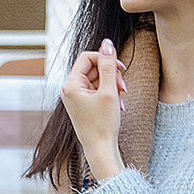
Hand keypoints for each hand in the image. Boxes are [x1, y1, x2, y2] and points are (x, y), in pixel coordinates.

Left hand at [60, 37, 125, 182]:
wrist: (101, 150)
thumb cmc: (103, 124)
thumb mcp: (109, 91)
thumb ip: (109, 66)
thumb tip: (107, 44)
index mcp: (70, 85)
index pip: (87, 57)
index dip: (105, 58)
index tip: (120, 67)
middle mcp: (70, 89)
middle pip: (93, 68)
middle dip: (111, 75)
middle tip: (123, 87)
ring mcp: (76, 97)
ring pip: (97, 79)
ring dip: (112, 85)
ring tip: (121, 99)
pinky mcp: (83, 104)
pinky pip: (97, 90)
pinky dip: (109, 94)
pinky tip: (118, 105)